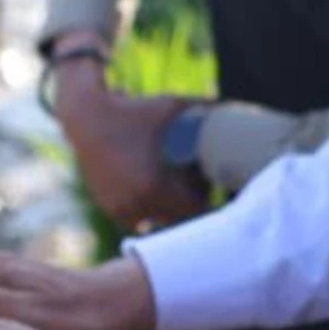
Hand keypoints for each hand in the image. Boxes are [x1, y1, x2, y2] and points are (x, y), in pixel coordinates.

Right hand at [50, 64, 208, 229]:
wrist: (84, 114)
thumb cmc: (135, 109)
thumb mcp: (174, 106)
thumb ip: (209, 110)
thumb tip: (244, 112)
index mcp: (155, 188)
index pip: (195, 211)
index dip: (206, 198)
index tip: (211, 185)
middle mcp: (135, 204)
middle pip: (178, 221)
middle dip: (189, 207)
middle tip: (197, 187)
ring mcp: (119, 208)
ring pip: (157, 222)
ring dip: (169, 212)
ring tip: (176, 190)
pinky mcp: (109, 206)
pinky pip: (138, 219)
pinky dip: (149, 209)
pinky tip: (155, 190)